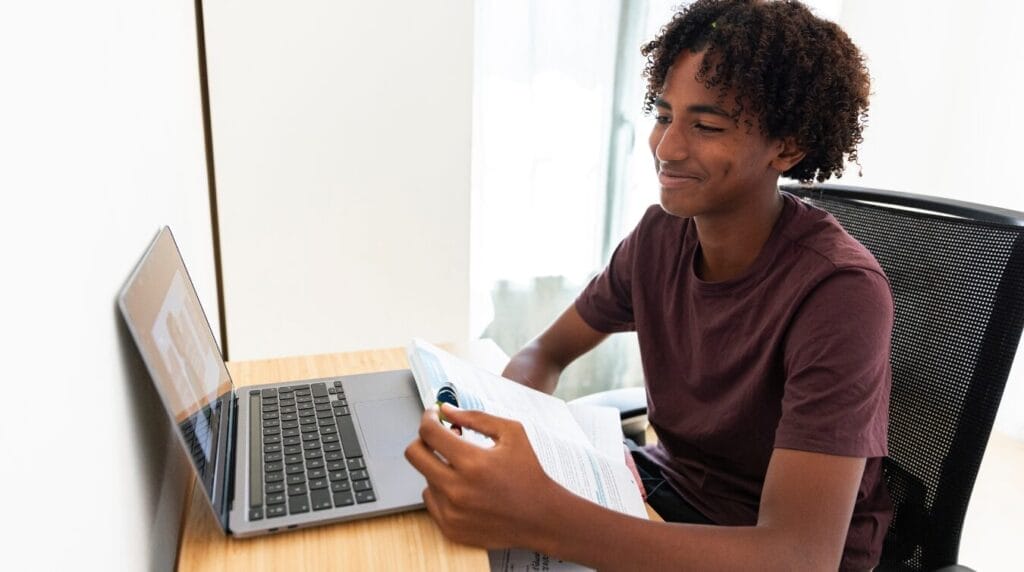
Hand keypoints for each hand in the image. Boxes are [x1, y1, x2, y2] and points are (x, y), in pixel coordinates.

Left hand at [404, 404, 558, 548]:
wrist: (541, 517)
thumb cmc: (528, 473)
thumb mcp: (511, 433)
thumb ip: (476, 418)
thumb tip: (446, 410)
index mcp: (473, 462)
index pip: (429, 432)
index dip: (428, 418)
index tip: (433, 415)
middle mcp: (457, 489)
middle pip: (414, 454)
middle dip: (423, 440)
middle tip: (438, 438)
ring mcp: (451, 511)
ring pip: (424, 477)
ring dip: (438, 467)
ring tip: (463, 468)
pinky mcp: (450, 528)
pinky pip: (430, 499)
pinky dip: (441, 490)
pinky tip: (462, 487)